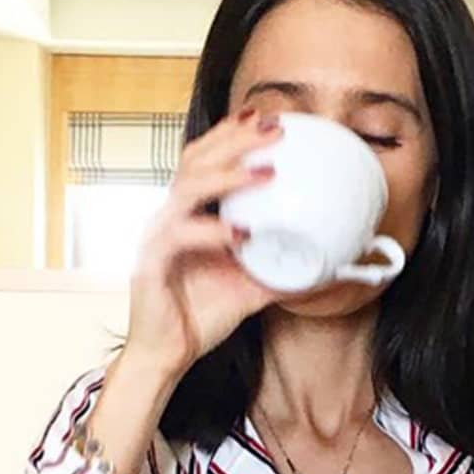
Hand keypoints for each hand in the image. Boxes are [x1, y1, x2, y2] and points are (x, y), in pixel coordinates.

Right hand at [123, 110, 284, 383]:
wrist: (165, 356)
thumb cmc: (197, 318)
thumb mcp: (249, 289)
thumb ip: (278, 270)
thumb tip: (321, 266)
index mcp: (187, 216)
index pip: (206, 161)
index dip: (232, 135)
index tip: (266, 117)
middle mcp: (169, 217)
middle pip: (196, 160)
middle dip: (235, 139)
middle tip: (274, 128)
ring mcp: (157, 237)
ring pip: (186, 188)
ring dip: (227, 176)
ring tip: (264, 171)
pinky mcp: (151, 264)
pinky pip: (180, 237)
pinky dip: (212, 232)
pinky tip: (240, 234)